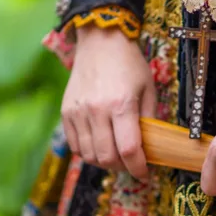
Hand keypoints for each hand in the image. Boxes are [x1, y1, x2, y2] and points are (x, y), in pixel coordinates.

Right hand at [61, 25, 155, 181]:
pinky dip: (87, 152)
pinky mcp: (66, 112)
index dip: (139, 168)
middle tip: (131, 164)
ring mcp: (78, 112)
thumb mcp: (148, 89)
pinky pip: (74, 145)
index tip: (145, 174)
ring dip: (104, 162)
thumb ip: (149, 120)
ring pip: (89, 155)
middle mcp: (96, 111)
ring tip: (116, 155)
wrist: (100, 41)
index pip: (129, 150)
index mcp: (121, 105)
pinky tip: (99, 145)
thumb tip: (150, 148)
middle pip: (107, 157)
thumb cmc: (129, 64)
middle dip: (122, 167)